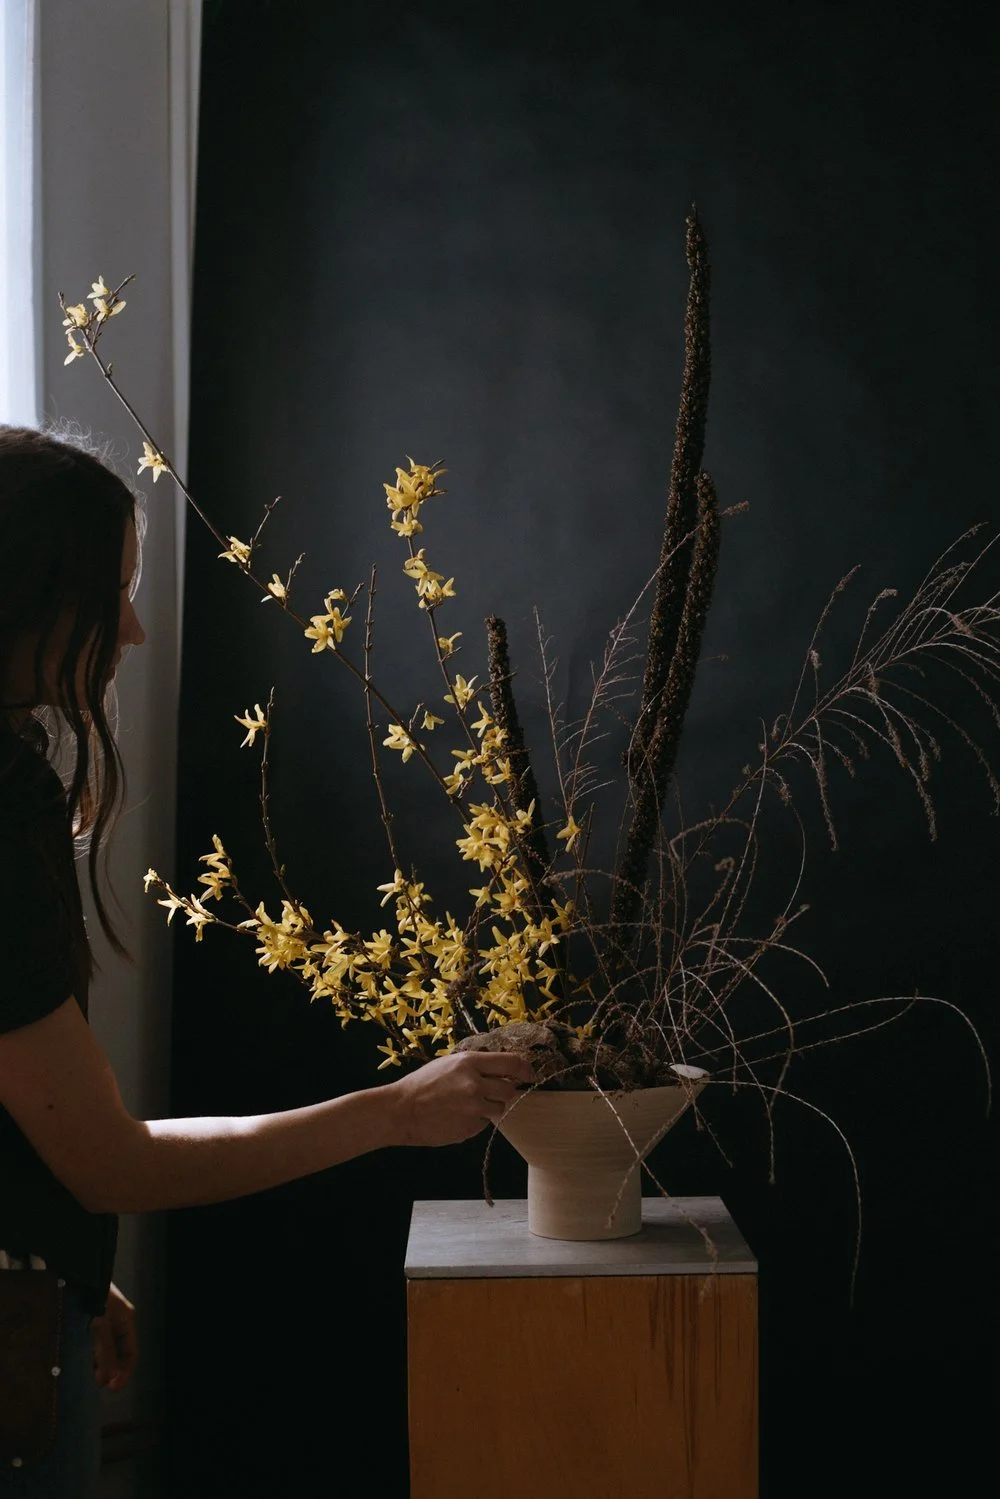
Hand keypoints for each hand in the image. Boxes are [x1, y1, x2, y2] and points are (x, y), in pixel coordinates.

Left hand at [91, 1282, 137, 1390]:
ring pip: (106, 1347)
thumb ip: (106, 1351)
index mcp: (126, 1320)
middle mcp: (118, 1321)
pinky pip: (95, 1341)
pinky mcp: (91, 1317)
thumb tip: (110, 1378)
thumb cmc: (91, 1297)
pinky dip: (91, 1352)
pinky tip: (81, 1359)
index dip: (124, 1372)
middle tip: (97, 1384)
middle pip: (118, 1352)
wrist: (76, 1275)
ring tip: (88, 1374)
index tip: (112, 1389)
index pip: (131, 1353)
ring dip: (99, 1362)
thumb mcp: (99, 1325)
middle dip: (110, 1369)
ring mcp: (105, 1319)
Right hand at [387, 1050, 533, 1146]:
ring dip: (489, 1106)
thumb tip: (501, 1070)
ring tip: (465, 1104)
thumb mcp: (449, 1064)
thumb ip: (475, 1066)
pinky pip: (483, 1123)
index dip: (525, 1069)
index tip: (530, 1075)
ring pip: (498, 1108)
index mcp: (470, 1063)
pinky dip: (475, 1120)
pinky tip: (456, 1116)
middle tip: (488, 1092)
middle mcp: (475, 1084)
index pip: (511, 1063)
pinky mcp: (470, 1128)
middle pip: (509, 1089)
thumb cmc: (422, 1083)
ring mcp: (473, 1108)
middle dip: (503, 1090)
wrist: (400, 1110)